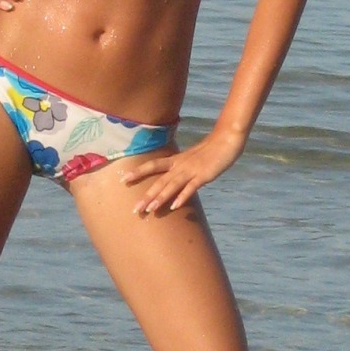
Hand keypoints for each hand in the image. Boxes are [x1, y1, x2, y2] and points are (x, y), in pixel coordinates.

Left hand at [121, 127, 246, 216]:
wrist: (226, 140)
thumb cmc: (210, 150)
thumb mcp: (191, 159)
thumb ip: (181, 169)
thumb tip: (173, 180)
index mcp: (176, 160)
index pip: (152, 165)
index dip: (138, 172)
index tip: (122, 179)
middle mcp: (180, 165)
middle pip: (159, 181)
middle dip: (146, 196)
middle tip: (134, 209)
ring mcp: (191, 170)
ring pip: (171, 185)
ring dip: (160, 198)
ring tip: (149, 210)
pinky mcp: (203, 175)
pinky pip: (191, 188)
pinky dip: (182, 197)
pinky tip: (174, 207)